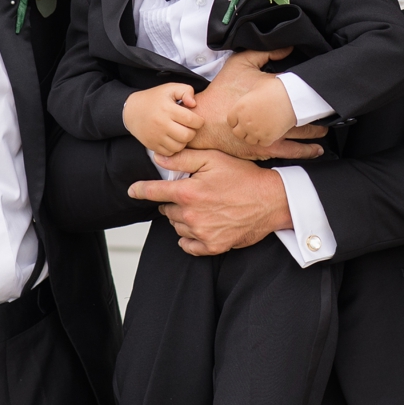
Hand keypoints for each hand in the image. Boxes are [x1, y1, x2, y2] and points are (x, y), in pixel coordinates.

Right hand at [123, 83, 202, 155]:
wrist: (132, 111)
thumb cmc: (155, 99)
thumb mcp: (170, 88)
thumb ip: (186, 91)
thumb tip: (194, 103)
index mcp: (167, 109)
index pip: (191, 120)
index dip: (199, 121)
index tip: (197, 119)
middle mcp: (161, 124)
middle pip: (187, 135)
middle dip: (193, 132)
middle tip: (190, 127)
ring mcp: (156, 136)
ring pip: (179, 146)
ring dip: (184, 141)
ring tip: (181, 132)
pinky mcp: (152, 145)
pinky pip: (170, 152)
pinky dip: (174, 147)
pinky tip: (173, 139)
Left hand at [128, 148, 292, 254]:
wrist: (271, 201)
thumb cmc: (244, 177)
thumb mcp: (214, 159)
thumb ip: (183, 159)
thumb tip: (158, 158)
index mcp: (188, 192)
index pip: (152, 192)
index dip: (140, 190)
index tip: (132, 190)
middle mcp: (191, 215)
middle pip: (166, 210)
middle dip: (173, 201)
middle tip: (193, 193)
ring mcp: (201, 233)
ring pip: (177, 226)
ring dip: (182, 218)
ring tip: (202, 207)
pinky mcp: (212, 246)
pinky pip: (188, 245)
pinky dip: (189, 237)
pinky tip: (200, 226)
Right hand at [188, 50, 324, 159]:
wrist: (204, 120)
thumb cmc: (223, 91)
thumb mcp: (240, 64)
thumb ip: (264, 53)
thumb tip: (289, 47)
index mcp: (273, 93)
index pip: (302, 91)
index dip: (314, 90)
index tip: (324, 89)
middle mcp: (276, 116)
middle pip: (307, 114)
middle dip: (321, 113)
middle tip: (333, 111)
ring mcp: (272, 135)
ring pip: (303, 135)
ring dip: (318, 133)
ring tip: (326, 130)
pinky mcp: (266, 148)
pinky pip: (291, 152)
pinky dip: (306, 151)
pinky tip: (316, 151)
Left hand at [227, 76, 296, 146]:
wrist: (291, 96)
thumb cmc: (275, 88)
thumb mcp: (256, 87)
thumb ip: (249, 97)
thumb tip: (250, 97)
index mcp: (239, 108)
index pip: (230, 121)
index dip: (237, 120)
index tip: (242, 119)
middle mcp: (244, 122)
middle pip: (237, 133)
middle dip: (243, 130)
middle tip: (251, 125)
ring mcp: (255, 131)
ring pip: (249, 140)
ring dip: (254, 136)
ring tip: (261, 129)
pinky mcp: (268, 138)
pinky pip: (262, 143)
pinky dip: (265, 139)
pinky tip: (270, 131)